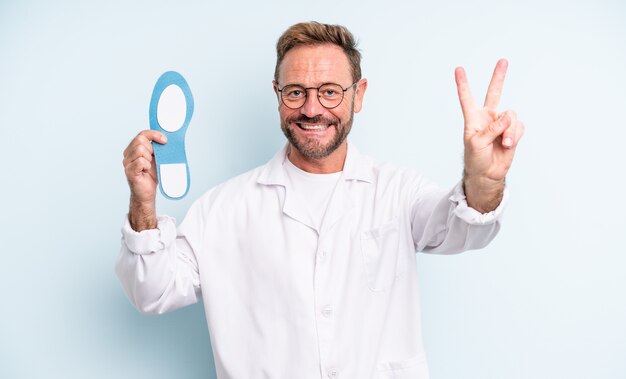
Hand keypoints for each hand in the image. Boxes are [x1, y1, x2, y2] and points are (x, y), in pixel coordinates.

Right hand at [122, 130, 166, 229]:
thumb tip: (167, 139)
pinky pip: (140, 162)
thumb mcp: (157, 158)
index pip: (142, 134)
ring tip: (149, 166)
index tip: (165, 140)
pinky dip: (147, 165)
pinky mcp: (129, 171)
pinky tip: (146, 171)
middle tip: (154, 158)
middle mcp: (128, 154)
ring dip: (149, 158)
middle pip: (140, 140)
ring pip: (140, 150)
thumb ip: (158, 148)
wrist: (148, 193)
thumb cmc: (152, 176)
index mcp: (134, 148)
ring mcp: (127, 163)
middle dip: (152, 149)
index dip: (154, 134)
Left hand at [455, 59, 524, 212]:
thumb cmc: (476, 158)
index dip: (462, 84)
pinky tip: (508, 144)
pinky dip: (515, 136)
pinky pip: (519, 127)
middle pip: (494, 92)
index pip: (467, 98)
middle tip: (503, 61)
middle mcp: (488, 117)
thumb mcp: (477, 143)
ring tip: (503, 143)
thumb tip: (507, 117)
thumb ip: (491, 129)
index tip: (458, 69)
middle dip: (499, 77)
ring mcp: (502, 123)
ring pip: (511, 116)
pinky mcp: (513, 131)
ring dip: (509, 131)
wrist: (488, 173)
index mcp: (473, 118)